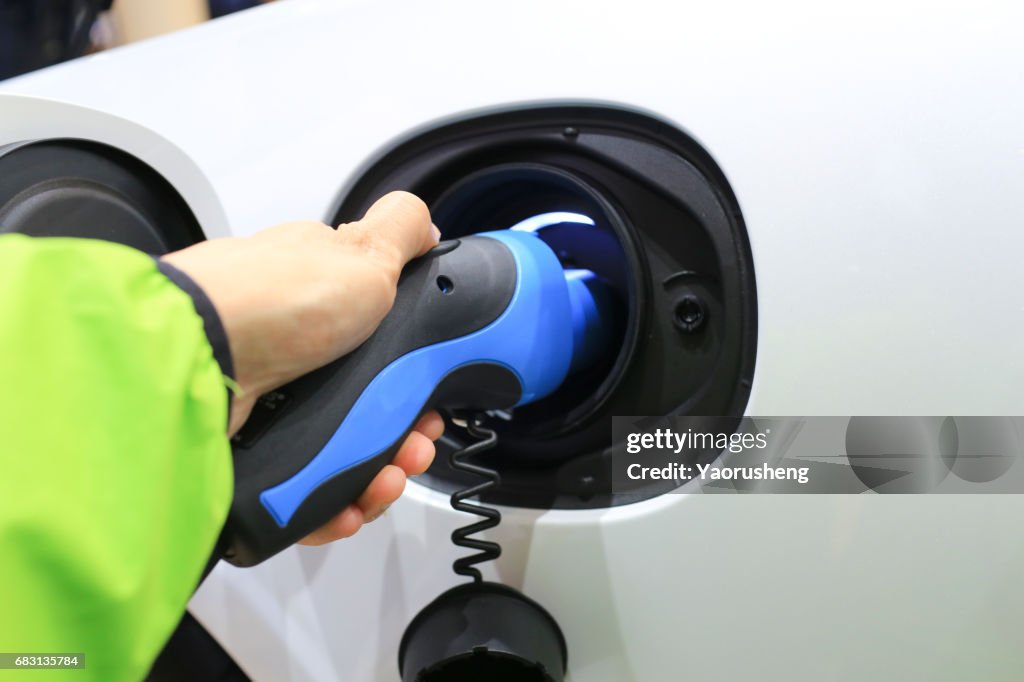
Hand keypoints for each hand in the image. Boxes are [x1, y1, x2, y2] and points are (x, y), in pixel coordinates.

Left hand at [162, 191, 442, 542]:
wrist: (195, 358)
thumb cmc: (271, 297)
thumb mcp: (360, 250)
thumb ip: (400, 234)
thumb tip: (424, 224)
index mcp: (322, 302)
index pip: (384, 346)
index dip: (416, 375)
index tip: (436, 395)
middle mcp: (297, 355)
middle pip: (370, 407)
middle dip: (406, 433)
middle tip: (416, 442)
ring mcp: (272, 406)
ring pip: (343, 453)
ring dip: (378, 472)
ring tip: (385, 476)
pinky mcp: (253, 452)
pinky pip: (306, 489)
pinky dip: (333, 500)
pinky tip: (348, 500)